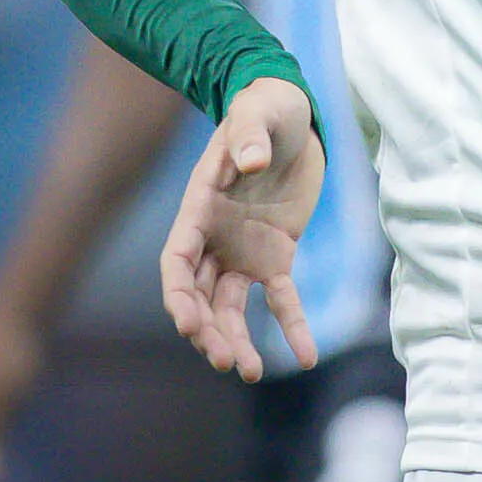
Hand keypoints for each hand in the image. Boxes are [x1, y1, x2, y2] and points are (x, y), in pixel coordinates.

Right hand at [160, 76, 322, 381]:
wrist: (293, 115)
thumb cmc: (265, 110)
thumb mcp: (257, 114)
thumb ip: (248, 137)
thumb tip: (249, 161)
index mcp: (198, 209)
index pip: (176, 263)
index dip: (179, 296)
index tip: (189, 325)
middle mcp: (214, 238)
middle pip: (200, 295)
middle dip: (208, 330)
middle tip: (227, 360)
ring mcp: (242, 250)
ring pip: (230, 307)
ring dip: (237, 339)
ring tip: (249, 372)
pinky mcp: (276, 255)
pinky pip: (280, 299)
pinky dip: (291, 326)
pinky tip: (305, 356)